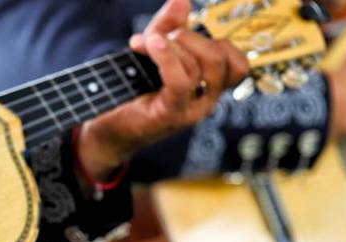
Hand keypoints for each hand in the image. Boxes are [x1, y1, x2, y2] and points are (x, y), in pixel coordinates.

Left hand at [78, 0, 248, 179]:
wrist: (108, 126)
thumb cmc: (133, 91)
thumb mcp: (153, 52)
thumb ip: (168, 26)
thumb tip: (181, 0)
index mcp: (209, 87)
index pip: (238, 64)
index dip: (219, 41)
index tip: (184, 34)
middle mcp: (205, 100)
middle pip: (221, 59)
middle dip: (191, 37)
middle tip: (162, 36)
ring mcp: (190, 110)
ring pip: (199, 67)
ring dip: (171, 45)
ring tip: (146, 41)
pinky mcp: (170, 114)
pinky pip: (181, 81)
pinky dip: (166, 57)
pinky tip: (150, 44)